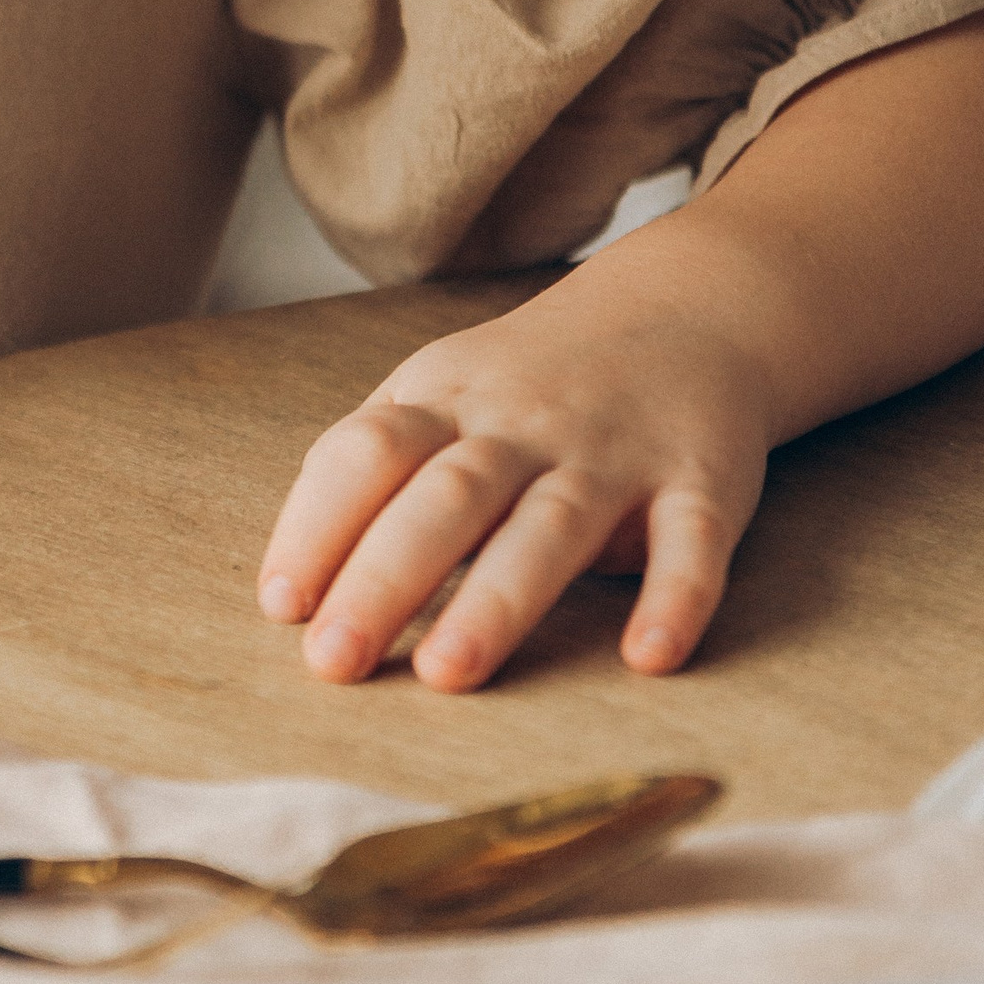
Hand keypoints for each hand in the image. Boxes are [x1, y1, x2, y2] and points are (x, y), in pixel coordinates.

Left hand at [255, 245, 771, 691]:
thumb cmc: (533, 380)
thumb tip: (297, 575)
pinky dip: (675, 597)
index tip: (282, 604)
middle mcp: (526, 424)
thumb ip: (374, 462)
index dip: (318, 523)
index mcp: (448, 400)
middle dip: (384, 577)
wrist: (684, 309)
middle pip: (446, 497)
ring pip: (552, 526)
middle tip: (333, 660)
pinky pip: (691, 542)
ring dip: (499, 599)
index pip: (368, 452)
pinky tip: (648, 657)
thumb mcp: (442, 389)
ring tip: (448, 673)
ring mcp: (615, 454)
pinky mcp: (701, 483)